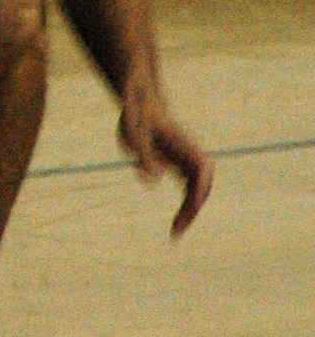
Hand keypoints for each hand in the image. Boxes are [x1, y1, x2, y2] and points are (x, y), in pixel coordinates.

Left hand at [119, 87, 213, 235]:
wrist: (142, 104)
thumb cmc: (138, 119)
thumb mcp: (134, 135)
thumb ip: (143, 156)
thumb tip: (149, 180)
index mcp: (185, 147)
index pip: (201, 175)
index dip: (197, 196)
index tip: (188, 213)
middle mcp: (194, 155)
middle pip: (203, 188)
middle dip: (193, 209)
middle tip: (176, 231)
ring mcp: (192, 161)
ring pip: (199, 193)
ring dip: (191, 212)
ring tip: (176, 232)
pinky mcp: (185, 167)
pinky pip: (192, 192)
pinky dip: (187, 208)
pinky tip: (176, 224)